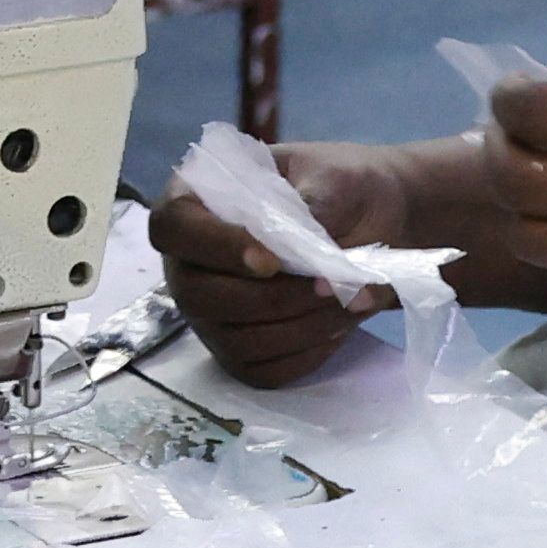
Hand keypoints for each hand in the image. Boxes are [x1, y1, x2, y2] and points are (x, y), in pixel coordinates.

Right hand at [153, 142, 428, 385]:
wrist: (372, 221)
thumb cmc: (340, 187)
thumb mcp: (333, 177)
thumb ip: (313, 206)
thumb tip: (303, 247)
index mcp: (194, 201)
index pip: (173, 227)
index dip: (215, 247)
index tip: (271, 260)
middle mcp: (189, 262)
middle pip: (196, 295)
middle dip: (272, 297)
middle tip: (331, 285)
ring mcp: (211, 312)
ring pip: (234, 339)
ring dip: (298, 327)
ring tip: (348, 302)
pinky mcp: (241, 352)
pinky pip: (262, 370)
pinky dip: (306, 353)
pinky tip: (338, 325)